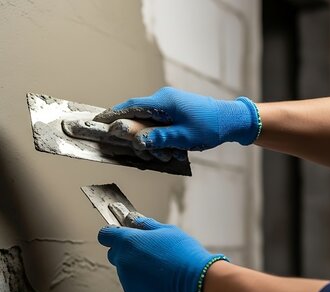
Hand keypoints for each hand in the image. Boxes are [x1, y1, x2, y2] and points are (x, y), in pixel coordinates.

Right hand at [94, 87, 259, 150]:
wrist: (231, 120)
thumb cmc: (210, 127)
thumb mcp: (182, 137)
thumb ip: (157, 138)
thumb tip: (136, 140)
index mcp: (163, 102)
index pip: (130, 106)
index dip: (112, 115)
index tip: (98, 123)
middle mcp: (163, 100)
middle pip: (138, 118)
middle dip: (140, 139)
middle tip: (150, 154)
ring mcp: (169, 105)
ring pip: (149, 125)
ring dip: (154, 142)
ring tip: (169, 153)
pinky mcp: (174, 112)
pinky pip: (159, 125)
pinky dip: (162, 139)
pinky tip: (173, 150)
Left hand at [98, 215, 226, 291]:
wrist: (196, 281)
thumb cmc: (183, 252)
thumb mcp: (167, 230)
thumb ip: (146, 225)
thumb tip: (134, 221)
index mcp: (128, 241)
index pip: (105, 235)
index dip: (112, 233)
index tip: (120, 233)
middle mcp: (123, 261)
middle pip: (114, 254)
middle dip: (125, 251)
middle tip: (146, 251)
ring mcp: (127, 279)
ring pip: (125, 271)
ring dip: (135, 268)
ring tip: (158, 268)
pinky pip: (133, 285)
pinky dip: (142, 283)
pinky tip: (159, 280)